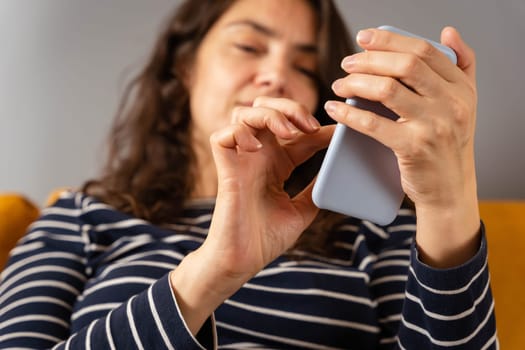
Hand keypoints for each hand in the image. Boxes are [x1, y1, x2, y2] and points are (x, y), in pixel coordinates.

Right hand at [206, 96, 332, 278]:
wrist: (243, 261)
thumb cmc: (266, 238)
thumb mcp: (301, 211)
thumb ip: (315, 190)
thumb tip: (336, 174)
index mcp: (277, 164)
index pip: (297, 133)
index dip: (318, 127)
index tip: (339, 133)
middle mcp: (258, 156)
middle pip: (268, 109)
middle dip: (290, 109)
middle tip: (311, 126)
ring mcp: (240, 160)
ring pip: (244, 113)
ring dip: (269, 115)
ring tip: (288, 133)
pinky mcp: (224, 168)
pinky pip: (222, 135)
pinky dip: (240, 133)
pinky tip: (258, 148)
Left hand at [324, 27, 479, 266]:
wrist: (450, 190)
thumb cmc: (449, 145)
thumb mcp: (465, 103)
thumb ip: (462, 66)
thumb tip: (447, 32)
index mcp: (461, 88)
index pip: (424, 51)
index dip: (390, 40)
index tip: (364, 39)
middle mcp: (452, 104)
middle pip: (405, 65)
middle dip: (369, 59)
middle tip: (347, 63)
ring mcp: (434, 126)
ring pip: (387, 90)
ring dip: (355, 83)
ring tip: (339, 85)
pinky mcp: (413, 148)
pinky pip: (374, 124)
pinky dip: (348, 113)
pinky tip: (334, 108)